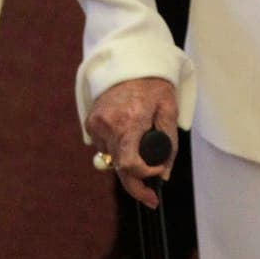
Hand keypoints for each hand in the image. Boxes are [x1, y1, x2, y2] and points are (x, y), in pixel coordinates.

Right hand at [85, 77, 177, 208]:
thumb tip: (165, 173)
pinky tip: (128, 136)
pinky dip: (118, 148)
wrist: (129, 60)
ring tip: (142, 148)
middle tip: (150, 198)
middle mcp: (109, 126)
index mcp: (130, 121)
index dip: (144, 176)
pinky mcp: (90, 124)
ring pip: (112, 159)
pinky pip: (104, 146)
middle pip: (119, 168)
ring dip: (127, 162)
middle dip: (136, 184)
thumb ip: (169, 142)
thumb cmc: (154, 82)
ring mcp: (96, 125)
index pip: (129, 164)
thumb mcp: (169, 107)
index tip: (157, 174)